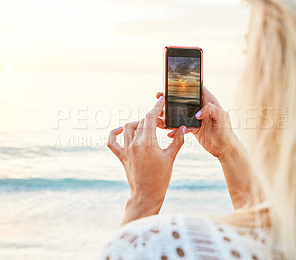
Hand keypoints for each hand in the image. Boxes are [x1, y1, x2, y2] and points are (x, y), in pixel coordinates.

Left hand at [107, 96, 185, 224]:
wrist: (147, 194)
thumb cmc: (161, 177)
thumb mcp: (171, 157)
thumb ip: (178, 140)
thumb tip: (183, 127)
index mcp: (148, 143)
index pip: (151, 118)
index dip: (156, 107)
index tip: (161, 100)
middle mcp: (135, 144)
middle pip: (142, 122)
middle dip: (152, 118)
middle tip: (161, 123)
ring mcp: (126, 150)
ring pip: (128, 127)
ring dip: (138, 123)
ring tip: (148, 127)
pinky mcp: (121, 156)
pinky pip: (112, 142)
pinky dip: (114, 133)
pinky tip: (121, 130)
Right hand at [156, 88, 253, 208]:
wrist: (225, 149)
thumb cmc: (227, 132)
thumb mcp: (222, 117)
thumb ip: (211, 110)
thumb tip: (197, 113)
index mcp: (209, 101)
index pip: (197, 88)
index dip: (186, 84)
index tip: (173, 82)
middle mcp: (202, 108)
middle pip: (184, 100)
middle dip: (172, 98)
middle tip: (160, 97)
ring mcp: (196, 118)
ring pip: (180, 113)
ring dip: (170, 114)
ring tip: (160, 116)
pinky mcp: (193, 128)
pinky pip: (181, 126)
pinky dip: (174, 129)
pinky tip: (169, 132)